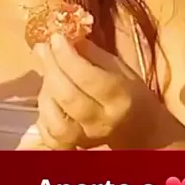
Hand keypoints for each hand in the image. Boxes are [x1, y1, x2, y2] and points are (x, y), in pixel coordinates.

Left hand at [34, 34, 160, 148]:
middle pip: (69, 97)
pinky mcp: (75, 147)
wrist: (141, 129)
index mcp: (121, 98)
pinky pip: (51, 137)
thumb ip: (93, 54)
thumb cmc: (130, 92)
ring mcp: (88, 139)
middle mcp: (103, 121)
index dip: (67, 56)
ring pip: (56, 121)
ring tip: (47, 74)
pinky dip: (43, 118)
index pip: (88, 77)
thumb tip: (67, 37)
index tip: (56, 37)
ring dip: (45, 93)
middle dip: (51, 68)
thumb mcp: (120, 68)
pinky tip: (48, 100)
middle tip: (43, 48)